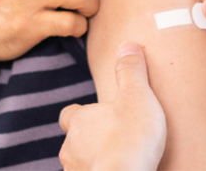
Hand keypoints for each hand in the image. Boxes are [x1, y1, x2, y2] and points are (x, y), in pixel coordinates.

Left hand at [59, 43, 165, 170]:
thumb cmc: (129, 138)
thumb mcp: (137, 96)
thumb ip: (131, 71)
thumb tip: (127, 46)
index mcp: (79, 121)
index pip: (69, 114)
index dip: (80, 114)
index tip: (96, 114)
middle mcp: (70, 148)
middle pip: (74, 142)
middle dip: (90, 141)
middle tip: (114, 141)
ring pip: (80, 164)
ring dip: (95, 162)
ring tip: (118, 161)